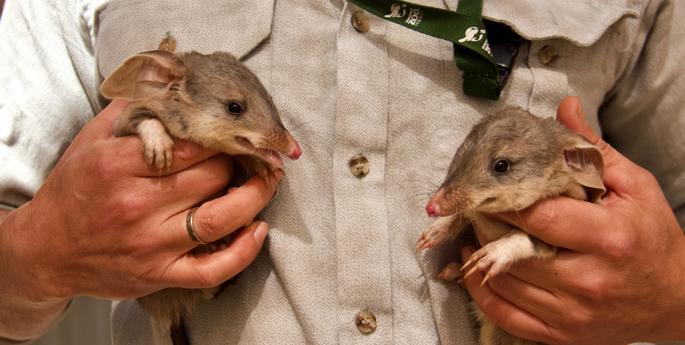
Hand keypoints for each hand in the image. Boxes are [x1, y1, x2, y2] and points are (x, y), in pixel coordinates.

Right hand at [0, 100, 278, 339]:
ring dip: (255, 198)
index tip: (237, 131)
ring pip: (219, 218)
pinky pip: (212, 269)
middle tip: (255, 153)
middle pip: (211, 177)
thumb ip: (134, 111)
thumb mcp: (93, 140)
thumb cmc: (76, 189)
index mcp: (119, 165)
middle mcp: (136, 204)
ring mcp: (150, 244)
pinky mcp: (159, 275)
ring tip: (269, 181)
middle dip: (240, 162)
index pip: (191, 144)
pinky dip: (243, 252)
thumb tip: (175, 83)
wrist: (47, 248)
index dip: (223, 135)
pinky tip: (259, 229)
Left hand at [461, 96, 684, 343]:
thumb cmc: (651, 237)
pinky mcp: (561, 335)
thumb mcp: (634, 187)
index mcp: (609, 238)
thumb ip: (592, 150)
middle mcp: (588, 280)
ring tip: (476, 231)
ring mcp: (573, 313)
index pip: (539, 215)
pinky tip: (477, 269)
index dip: (506, 199)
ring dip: (479, 256)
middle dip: (488, 225)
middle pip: (514, 250)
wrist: (674, 299)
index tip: (487, 186)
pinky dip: (482, 292)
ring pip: (504, 283)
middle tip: (475, 206)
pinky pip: (506, 316)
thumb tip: (564, 108)